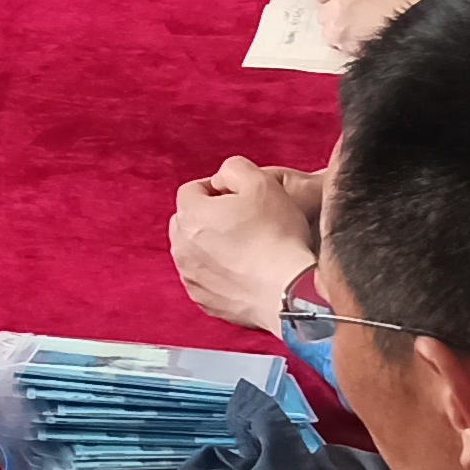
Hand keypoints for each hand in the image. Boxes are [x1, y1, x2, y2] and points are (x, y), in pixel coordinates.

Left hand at [170, 160, 325, 333]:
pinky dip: (218, 273)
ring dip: (212, 245)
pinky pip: (205, 278)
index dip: (219, 189)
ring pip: (194, 250)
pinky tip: (244, 271)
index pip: (193, 190)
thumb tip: (222, 179)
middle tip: (244, 221)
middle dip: (210, 216)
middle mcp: (181, 246)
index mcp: (190, 214)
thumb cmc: (276, 234)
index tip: (242, 198)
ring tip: (245, 247)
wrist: (287, 290)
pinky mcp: (202, 300)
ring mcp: (190, 276)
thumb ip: (235, 169)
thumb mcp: (261, 182)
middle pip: (189, 220)